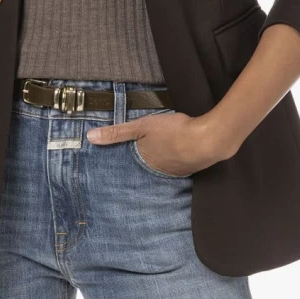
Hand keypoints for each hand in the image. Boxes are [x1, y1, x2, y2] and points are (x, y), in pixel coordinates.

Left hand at [84, 109, 236, 175]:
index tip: (122, 161)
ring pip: (166, 165)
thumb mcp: (141, 126)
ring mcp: (179, 171)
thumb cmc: (173, 132)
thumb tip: (90, 138)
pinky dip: (179, 157)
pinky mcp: (194, 166)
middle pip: (150, 166)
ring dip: (164, 160)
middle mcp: (161, 172)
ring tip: (160, 154)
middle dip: (147, 162)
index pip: (132, 164)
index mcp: (146, 163)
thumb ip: (117, 133)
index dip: (129, 160)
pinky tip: (181, 151)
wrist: (210, 139)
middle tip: (143, 156)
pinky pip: (182, 163)